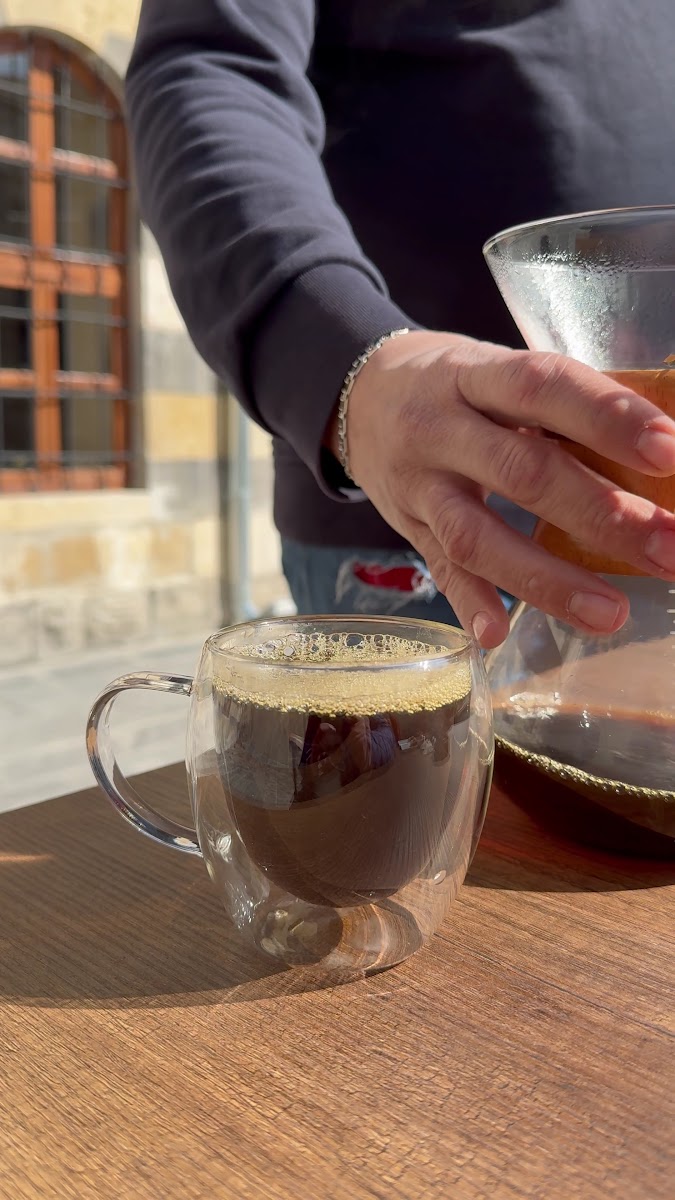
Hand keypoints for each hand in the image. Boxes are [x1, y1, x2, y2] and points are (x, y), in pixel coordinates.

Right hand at [328, 330, 674, 647]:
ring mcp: (419, 485)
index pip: (542, 386)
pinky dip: (469, 602)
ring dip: (548, 579)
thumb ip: (559, 405)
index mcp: (474, 374)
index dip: (605, 416)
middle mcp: (440, 429)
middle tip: (670, 547)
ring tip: (613, 613)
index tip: (669, 450)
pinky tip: (500, 633)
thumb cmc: (456, 383)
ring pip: (478, 536)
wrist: (356, 395)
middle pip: (521, 472)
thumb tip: (659, 451)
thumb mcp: (496, 370)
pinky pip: (438, 570)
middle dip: (602, 514)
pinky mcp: (409, 529)